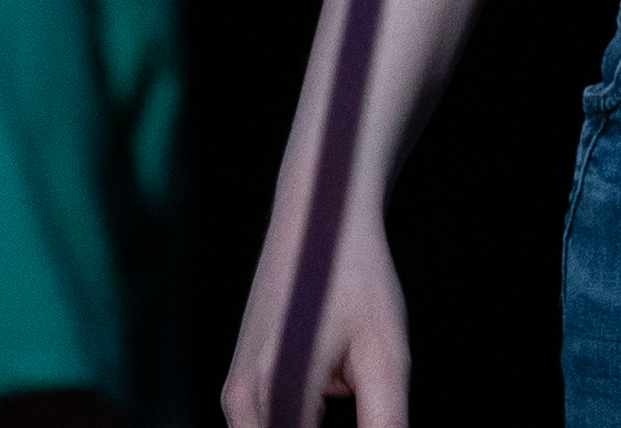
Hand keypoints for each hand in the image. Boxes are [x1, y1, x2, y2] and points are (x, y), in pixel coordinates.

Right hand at [223, 199, 407, 426]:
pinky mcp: (237, 386)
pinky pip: (268, 427)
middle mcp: (241, 401)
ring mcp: (234, 394)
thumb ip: (385, 426)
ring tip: (349, 383)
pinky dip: (300, 424)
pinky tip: (334, 390)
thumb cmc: (357, 278)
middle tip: (359, 394)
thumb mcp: (386, 356)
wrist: (317, 215)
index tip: (371, 416)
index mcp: (275, 394)